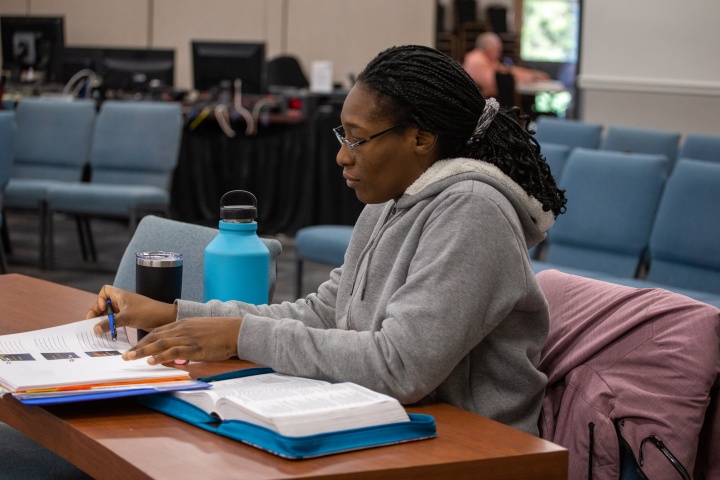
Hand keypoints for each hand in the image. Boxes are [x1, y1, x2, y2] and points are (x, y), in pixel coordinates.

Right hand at [87, 285, 176, 334]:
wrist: (164, 319)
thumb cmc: (146, 312)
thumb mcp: (126, 317)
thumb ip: (109, 323)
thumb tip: (94, 329)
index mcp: (121, 295)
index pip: (105, 291)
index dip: (100, 299)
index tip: (103, 309)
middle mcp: (122, 301)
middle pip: (104, 304)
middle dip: (98, 313)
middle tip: (93, 325)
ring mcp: (126, 310)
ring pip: (110, 314)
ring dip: (104, 321)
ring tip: (99, 331)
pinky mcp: (130, 318)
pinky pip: (117, 321)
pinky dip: (112, 326)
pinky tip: (110, 333)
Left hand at [122, 317, 242, 364]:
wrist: (235, 330)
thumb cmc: (220, 331)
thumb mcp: (200, 330)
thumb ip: (187, 338)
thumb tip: (178, 351)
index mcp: (183, 323)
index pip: (157, 332)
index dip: (143, 341)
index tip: (133, 348)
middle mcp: (182, 328)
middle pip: (155, 337)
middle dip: (138, 347)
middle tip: (125, 355)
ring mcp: (188, 337)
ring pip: (160, 343)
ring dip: (144, 351)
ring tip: (131, 358)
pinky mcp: (195, 347)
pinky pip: (174, 351)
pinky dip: (161, 356)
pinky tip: (152, 361)